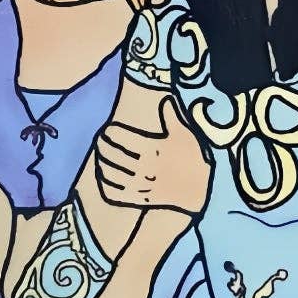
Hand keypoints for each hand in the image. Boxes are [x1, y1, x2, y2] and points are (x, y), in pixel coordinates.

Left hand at [94, 93, 209, 213]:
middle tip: (100, 140)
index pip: (123, 139)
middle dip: (103, 146)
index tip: (107, 130)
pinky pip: (116, 193)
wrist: (198, 189)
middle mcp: (146, 168)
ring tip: (100, 155)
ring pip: (112, 174)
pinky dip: (106, 184)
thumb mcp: (184, 133)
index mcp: (155, 149)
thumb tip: (165, 97)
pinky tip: (104, 175)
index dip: (111, 134)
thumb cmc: (191, 157)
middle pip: (114, 155)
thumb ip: (172, 116)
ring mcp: (142, 185)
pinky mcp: (141, 199)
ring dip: (102, 163)